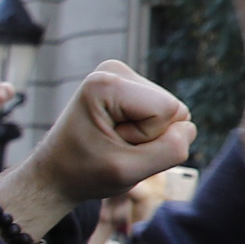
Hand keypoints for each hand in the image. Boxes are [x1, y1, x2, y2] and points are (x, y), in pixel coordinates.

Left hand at [0, 59, 197, 241]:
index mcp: (106, 84)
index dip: (148, 138)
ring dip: (149, 136)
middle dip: (150, 136)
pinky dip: (147, 131)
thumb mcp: (129, 171)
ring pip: (172, 112)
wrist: (56, 172)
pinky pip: (165, 112)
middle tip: (114, 145)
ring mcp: (122, 76)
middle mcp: (114, 70)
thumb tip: (188, 129)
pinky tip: (118, 135)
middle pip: (173, 108)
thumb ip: (171, 150)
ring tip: (114, 141)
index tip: (113, 144)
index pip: (168, 110)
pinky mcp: (129, 86)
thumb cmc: (85, 173)